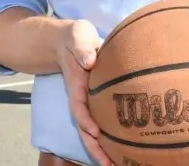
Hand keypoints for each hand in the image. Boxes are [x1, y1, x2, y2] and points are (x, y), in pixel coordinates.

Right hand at [55, 19, 111, 165]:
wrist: (67, 41)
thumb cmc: (74, 37)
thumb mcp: (77, 36)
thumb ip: (82, 47)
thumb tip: (89, 60)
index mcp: (76, 84)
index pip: (79, 106)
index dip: (85, 120)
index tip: (94, 132)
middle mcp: (81, 97)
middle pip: (85, 127)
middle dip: (95, 147)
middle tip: (109, 164)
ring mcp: (88, 101)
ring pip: (92, 130)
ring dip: (102, 148)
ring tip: (116, 165)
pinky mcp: (96, 100)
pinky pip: (101, 122)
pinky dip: (108, 137)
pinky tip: (121, 149)